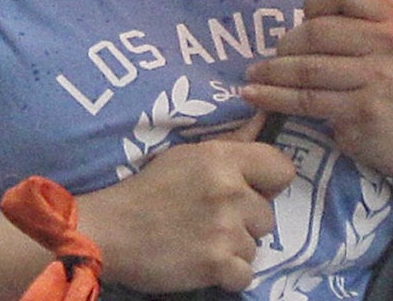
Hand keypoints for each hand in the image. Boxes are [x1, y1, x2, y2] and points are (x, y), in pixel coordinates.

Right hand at [77, 116, 295, 293]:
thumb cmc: (148, 189)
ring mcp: (224, 229)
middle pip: (268, 215)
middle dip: (246, 222)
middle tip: (213, 221)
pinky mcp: (215, 264)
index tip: (250, 192)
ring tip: (203, 242)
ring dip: (234, 249)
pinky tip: (205, 265)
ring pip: (256, 247)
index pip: (283, 170)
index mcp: (224, 158)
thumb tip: (265, 117)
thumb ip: (234, 142)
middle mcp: (230, 191)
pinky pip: (245, 276)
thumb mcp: (189, 154)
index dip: (269, 184)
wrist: (109, 231)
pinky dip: (227, 276)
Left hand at [242, 0, 392, 176]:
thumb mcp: (375, 30)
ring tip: (255, 74)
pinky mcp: (360, 110)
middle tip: (275, 56)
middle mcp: (388, 42)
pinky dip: (273, 97)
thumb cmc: (380, 71)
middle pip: (318, 31)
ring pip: (308, 68)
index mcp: (390, 14)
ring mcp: (376, 77)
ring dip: (273, 71)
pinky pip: (306, 100)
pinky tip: (253, 94)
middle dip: (287, 43)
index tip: (306, 17)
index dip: (314, 1)